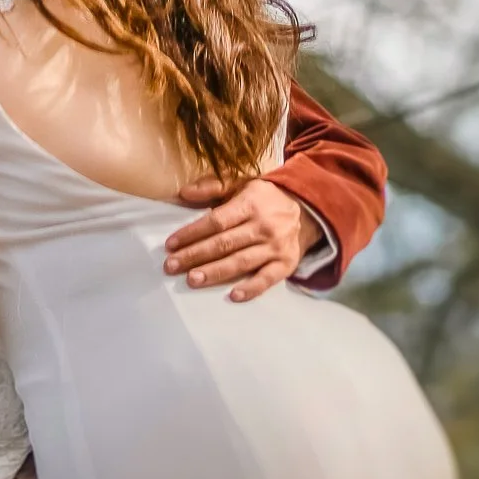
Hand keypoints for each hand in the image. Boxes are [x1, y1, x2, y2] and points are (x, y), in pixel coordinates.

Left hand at [165, 177, 321, 302]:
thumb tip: (183, 193)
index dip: (192, 233)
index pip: (216, 221)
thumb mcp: (241, 183)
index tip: (171, 244)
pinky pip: (267, 279)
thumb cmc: (264, 197)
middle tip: (171, 266)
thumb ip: (212, 186)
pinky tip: (233, 296)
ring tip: (192, 280)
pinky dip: (251, 289)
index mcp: (250, 204)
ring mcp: (276, 247)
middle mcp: (264, 226)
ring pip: (241, 262)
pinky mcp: (287, 264)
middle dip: (195, 255)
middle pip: (224, 243)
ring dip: (215, 272)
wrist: (307, 208)